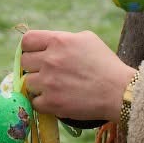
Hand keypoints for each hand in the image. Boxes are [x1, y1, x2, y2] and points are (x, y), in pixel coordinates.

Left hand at [20, 28, 135, 121]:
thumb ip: (63, 39)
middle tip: (46, 73)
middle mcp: (50, 59)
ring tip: (54, 88)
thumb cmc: (106, 64)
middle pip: (24, 62)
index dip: (29, 48)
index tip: (35, 55)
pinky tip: (56, 100)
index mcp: (58, 41)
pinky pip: (34, 102)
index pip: (27, 40)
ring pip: (27, 83)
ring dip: (37, 86)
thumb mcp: (87, 39)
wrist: (119, 92)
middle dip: (33, 67)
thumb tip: (46, 44)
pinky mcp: (51, 102)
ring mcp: (49, 82)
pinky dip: (43, 103)